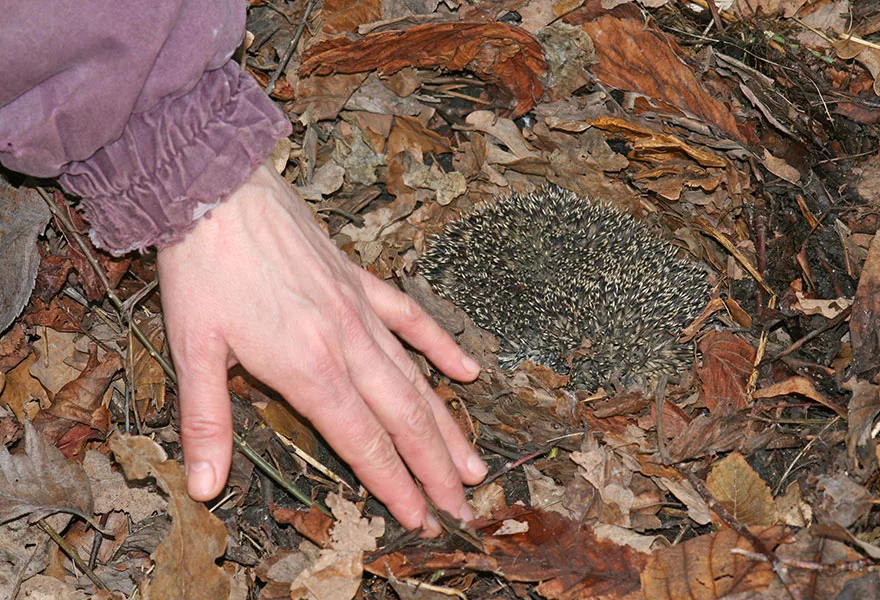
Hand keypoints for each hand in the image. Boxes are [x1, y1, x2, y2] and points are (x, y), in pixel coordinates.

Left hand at [157, 162, 486, 533]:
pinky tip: (466, 371)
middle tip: (464, 502)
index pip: (363, 441)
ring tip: (474, 458)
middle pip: (403, 417)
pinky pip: (413, 319)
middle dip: (435, 467)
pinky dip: (441, 347)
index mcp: (307, 366)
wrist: (219, 188)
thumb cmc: (204, 267)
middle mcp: (346, 343)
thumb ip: (207, 422)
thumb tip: (204, 486)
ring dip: (447, 423)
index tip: (421, 517)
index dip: (394, 485)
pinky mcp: (361, 282)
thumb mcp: (193, 348)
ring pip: (416, 377)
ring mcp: (360, 310)